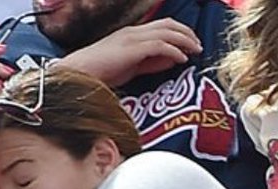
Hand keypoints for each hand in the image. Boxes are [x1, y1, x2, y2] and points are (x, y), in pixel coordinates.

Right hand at [57, 19, 201, 87]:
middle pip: (168, 24)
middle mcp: (133, 32)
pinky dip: (174, 51)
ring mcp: (132, 39)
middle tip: (199, 46)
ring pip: (166, 32)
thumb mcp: (130, 68)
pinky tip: (182, 59)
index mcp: (131, 34)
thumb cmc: (99, 74)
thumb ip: (150, 63)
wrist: (78, 74)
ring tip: (196, 50)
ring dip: (185, 40)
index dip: (179, 33)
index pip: (161, 26)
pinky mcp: (131, 50)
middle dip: (187, 33)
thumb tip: (171, 61)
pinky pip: (159, 46)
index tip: (192, 45)